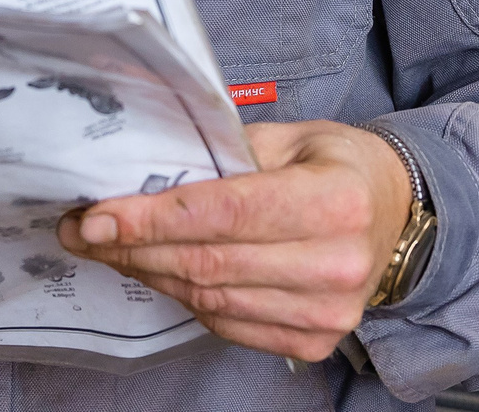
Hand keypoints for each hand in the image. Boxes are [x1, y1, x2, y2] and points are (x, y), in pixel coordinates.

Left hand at [57, 119, 413, 360]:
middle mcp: (337, 263)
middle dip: (134, 247)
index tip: (98, 215)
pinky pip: (227, 325)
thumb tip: (144, 171)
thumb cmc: (335, 165)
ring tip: (110, 248)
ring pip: (210, 300)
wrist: (394, 215)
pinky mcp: (315, 341)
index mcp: (335, 200)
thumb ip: (225, 153)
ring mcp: (329, 312)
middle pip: (209, 263)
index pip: (226, 213)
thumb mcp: (289, 137)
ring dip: (150, 273)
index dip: (154, 218)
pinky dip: (184, 298)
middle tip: (84, 229)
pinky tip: (156, 270)